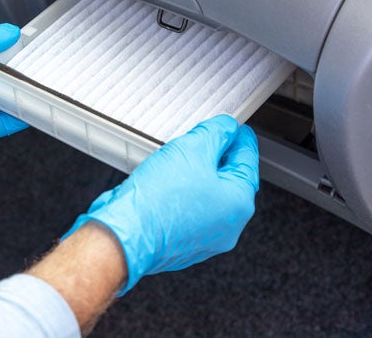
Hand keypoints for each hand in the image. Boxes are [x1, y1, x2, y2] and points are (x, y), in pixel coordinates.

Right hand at [64, 114, 258, 293]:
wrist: (124, 234)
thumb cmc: (158, 200)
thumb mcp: (192, 149)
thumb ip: (216, 133)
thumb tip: (226, 128)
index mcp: (238, 204)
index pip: (247, 161)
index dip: (240, 138)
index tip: (235, 128)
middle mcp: (226, 226)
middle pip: (227, 180)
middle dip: (215, 156)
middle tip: (202, 137)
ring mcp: (203, 238)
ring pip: (205, 196)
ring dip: (195, 175)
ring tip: (176, 159)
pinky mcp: (180, 242)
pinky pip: (187, 210)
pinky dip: (181, 194)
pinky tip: (165, 183)